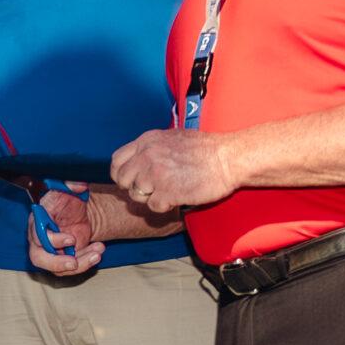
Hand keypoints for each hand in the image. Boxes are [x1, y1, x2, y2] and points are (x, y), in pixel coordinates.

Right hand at [26, 187, 104, 276]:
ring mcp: (52, 251)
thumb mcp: (69, 189)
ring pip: (58, 267)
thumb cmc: (69, 199)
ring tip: (97, 253)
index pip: (37, 236)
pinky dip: (86, 262)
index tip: (71, 239)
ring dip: (80, 263)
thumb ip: (71, 185)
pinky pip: (72, 267)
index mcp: (37, 221)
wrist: (80, 209)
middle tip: (74, 263)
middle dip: (57, 263)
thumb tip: (78, 185)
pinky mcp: (64, 258)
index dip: (52, 240)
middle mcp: (40, 239)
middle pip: (39, 258)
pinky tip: (98, 250)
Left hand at [113, 129, 238, 215]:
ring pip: (136, 195)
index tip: (130, 180)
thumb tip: (137, 158)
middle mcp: (147, 156)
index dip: (120, 173)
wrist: (228, 158)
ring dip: (150, 197)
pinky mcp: (168, 192)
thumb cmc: (205, 148)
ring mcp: (156, 175)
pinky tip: (176, 198)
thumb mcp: (172, 137)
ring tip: (167, 191)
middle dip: (133, 188)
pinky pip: (153, 206)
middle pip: (123, 180)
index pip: (117, 160)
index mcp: (146, 141)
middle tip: (150, 189)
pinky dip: (164, 206)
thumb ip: (151, 147)